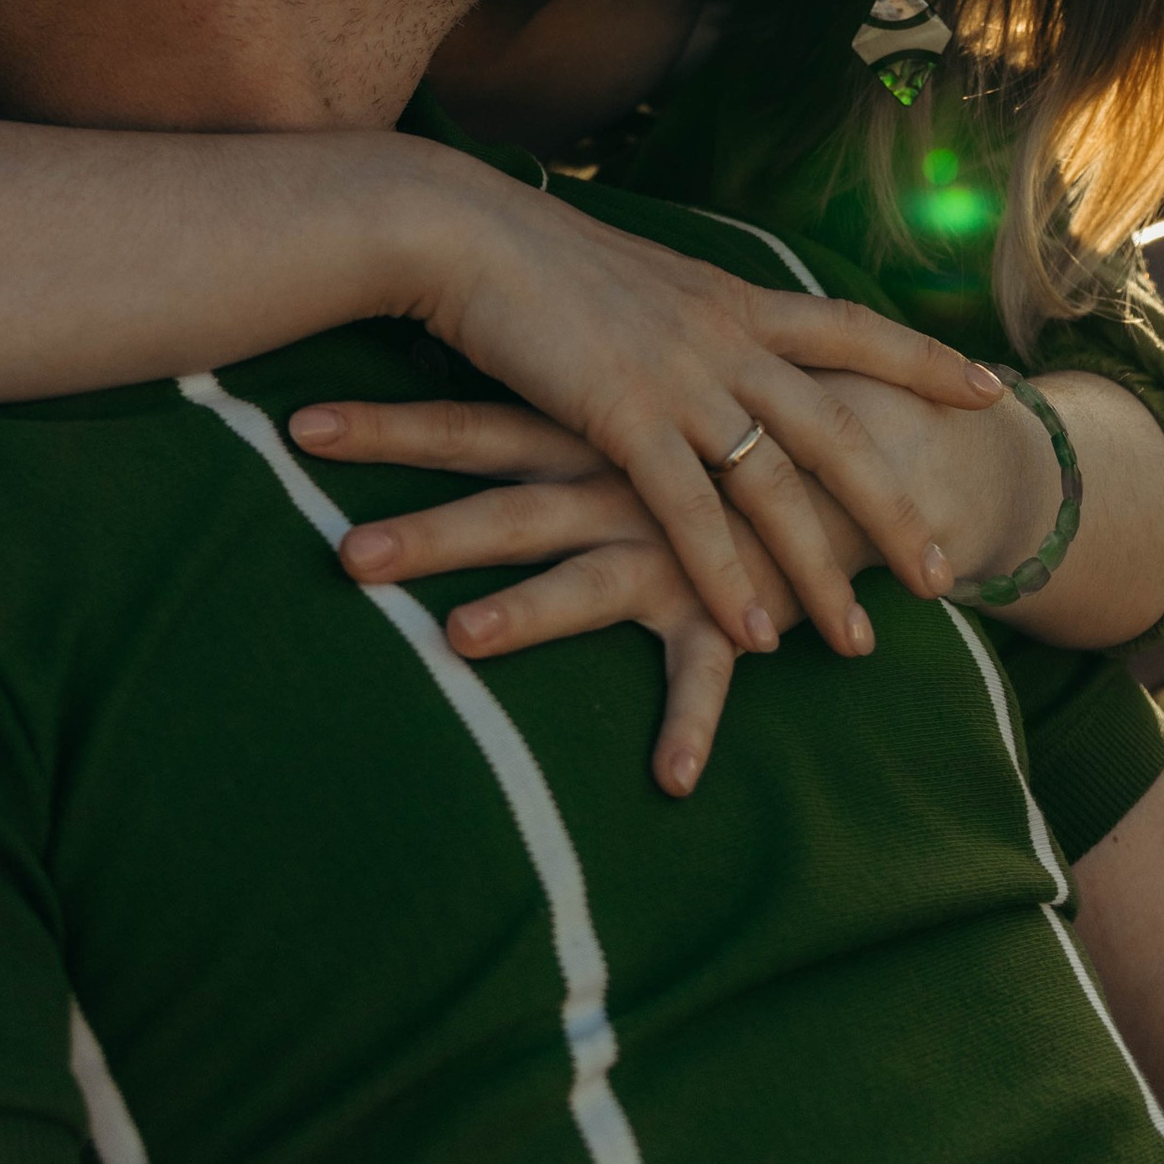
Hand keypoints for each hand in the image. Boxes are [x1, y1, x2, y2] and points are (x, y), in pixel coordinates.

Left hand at [292, 395, 840, 794]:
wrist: (865, 439)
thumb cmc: (730, 422)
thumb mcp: (636, 401)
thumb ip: (555, 403)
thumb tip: (454, 386)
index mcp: (587, 434)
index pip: (469, 422)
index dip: (387, 425)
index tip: (299, 426)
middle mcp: (615, 487)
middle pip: (505, 505)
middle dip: (424, 529)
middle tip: (344, 553)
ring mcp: (667, 549)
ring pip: (585, 581)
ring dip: (524, 612)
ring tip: (457, 638)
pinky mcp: (725, 608)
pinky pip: (706, 673)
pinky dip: (690, 723)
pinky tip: (668, 777)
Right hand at [375, 155, 1007, 659]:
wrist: (467, 233)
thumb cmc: (540, 259)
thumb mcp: (642, 281)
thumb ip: (690, 318)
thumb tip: (715, 335)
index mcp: (733, 298)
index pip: (853, 328)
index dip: (925, 359)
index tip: (990, 387)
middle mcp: (725, 335)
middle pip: (838, 430)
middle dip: (895, 509)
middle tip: (948, 575)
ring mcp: (680, 375)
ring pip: (776, 485)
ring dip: (819, 571)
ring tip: (857, 640)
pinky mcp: (621, 415)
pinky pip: (691, 512)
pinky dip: (726, 576)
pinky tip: (756, 634)